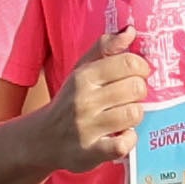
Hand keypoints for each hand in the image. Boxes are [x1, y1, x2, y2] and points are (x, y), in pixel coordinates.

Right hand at [48, 27, 154, 171]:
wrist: (43, 139)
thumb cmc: (71, 100)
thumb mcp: (82, 70)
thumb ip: (106, 48)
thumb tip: (131, 30)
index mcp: (83, 77)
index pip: (128, 62)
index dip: (141, 68)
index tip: (137, 74)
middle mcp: (84, 101)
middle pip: (136, 88)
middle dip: (138, 92)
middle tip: (128, 97)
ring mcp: (87, 128)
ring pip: (134, 114)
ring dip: (134, 115)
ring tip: (123, 115)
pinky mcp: (91, 152)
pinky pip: (125, 143)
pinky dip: (129, 139)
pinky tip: (121, 135)